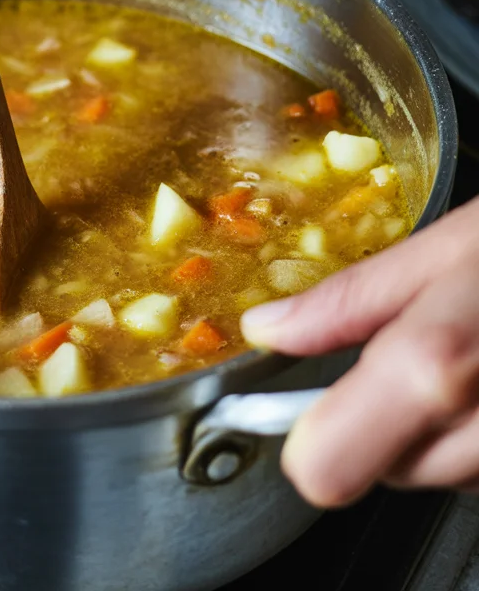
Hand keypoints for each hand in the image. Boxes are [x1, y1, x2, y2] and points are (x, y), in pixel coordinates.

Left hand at [241, 195, 478, 506]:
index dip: (310, 437)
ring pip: (452, 475)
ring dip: (449, 428)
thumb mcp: (450, 246)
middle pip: (389, 472)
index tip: (311, 409)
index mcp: (432, 367)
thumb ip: (348, 300)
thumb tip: (269, 329)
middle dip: (389, 421)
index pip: (324, 469)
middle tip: (427, 352)